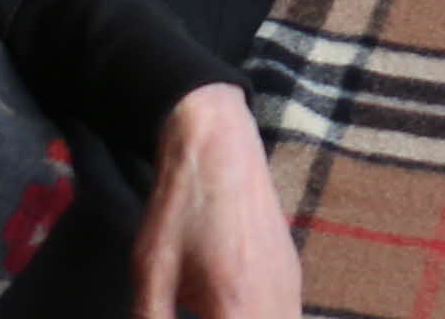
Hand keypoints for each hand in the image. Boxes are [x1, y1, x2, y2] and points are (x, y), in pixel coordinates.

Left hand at [130, 85, 298, 318]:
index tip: (190, 318)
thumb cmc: (180, 205)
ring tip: (214, 311)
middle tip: (198, 314)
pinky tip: (234, 310)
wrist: (217, 143)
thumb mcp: (152, 269)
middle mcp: (275, 303)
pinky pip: (287, 317)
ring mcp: (290, 288)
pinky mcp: (292, 275)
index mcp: (236, 307)